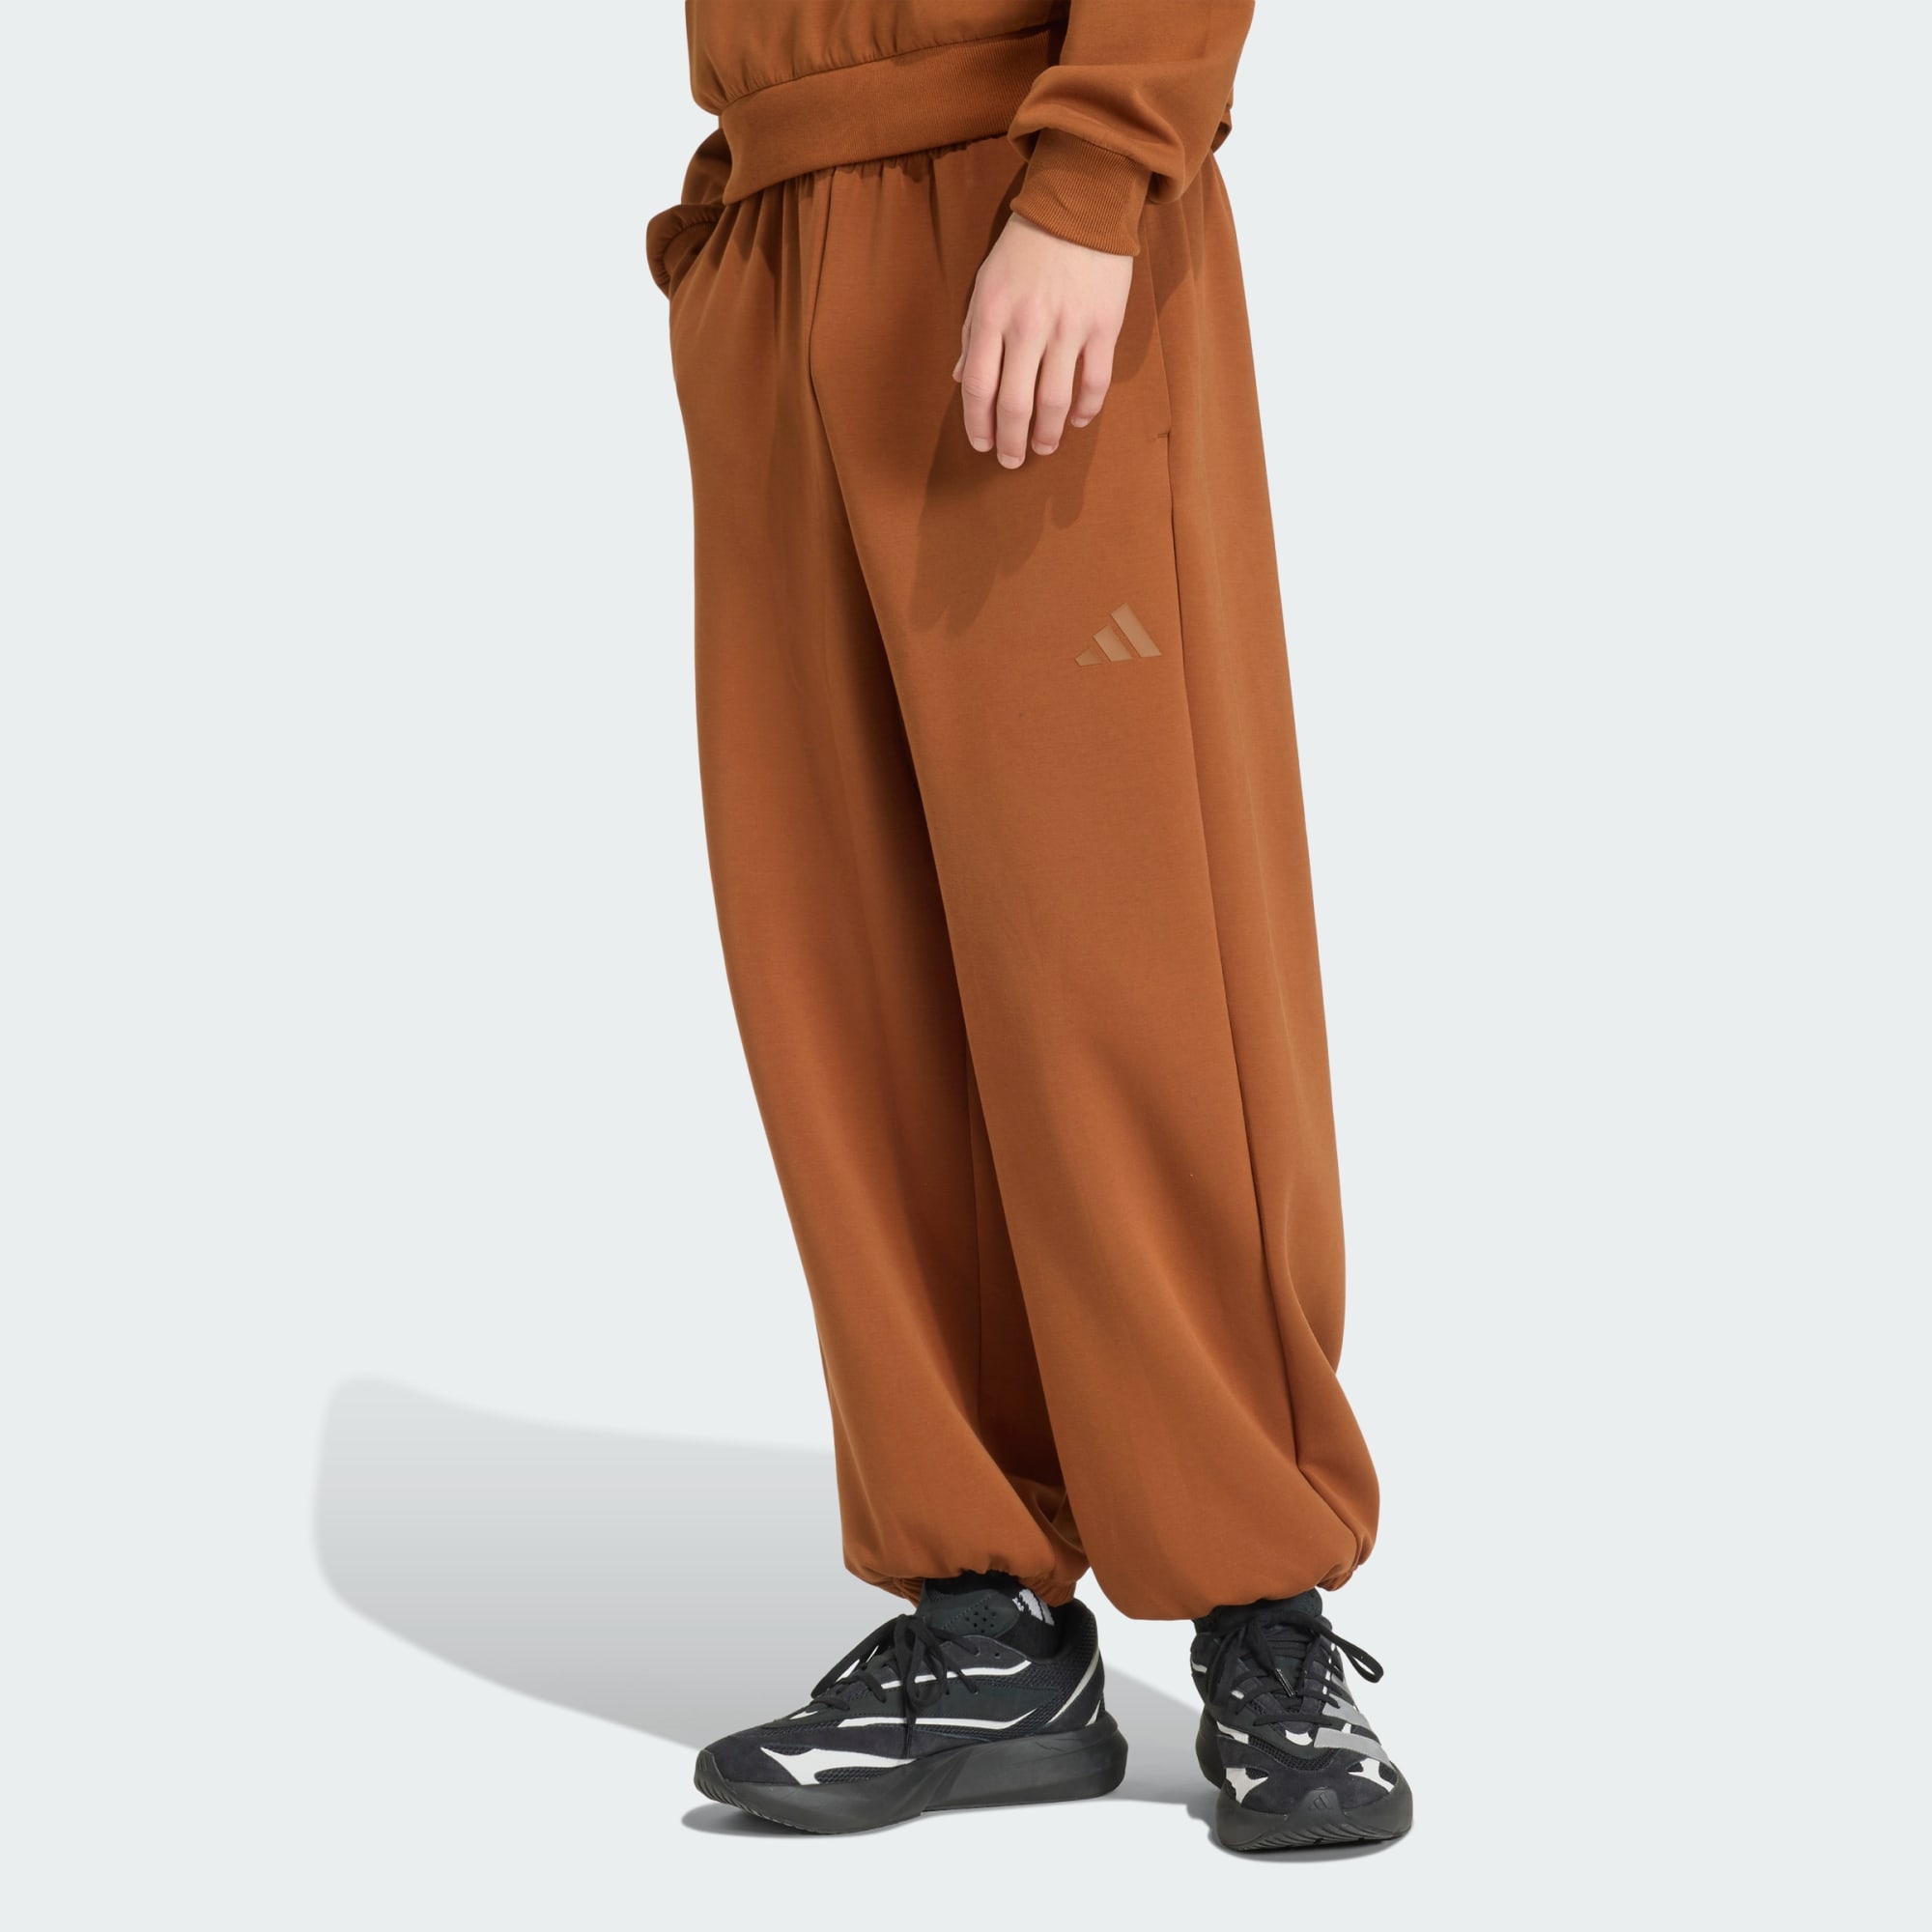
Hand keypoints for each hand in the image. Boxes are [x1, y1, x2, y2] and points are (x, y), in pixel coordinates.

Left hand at [951, 213, 1133, 467]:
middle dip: (1010, 441)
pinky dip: (1086, 410)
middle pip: (1015, 403)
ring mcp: (1068, 327)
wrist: (1080, 202)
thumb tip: (959, 379)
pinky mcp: (1103, 325)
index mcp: (991, 314)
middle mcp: (1027, 325)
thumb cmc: (1025, 246)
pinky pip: (1095, 381)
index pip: (977, 385)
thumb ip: (973, 333)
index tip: (982, 444)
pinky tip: (1077, 421)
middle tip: (1011, 461)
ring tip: (1042, 448)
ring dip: (1046, 434)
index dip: (977, 423)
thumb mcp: (986, 282)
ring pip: (1054, 401)